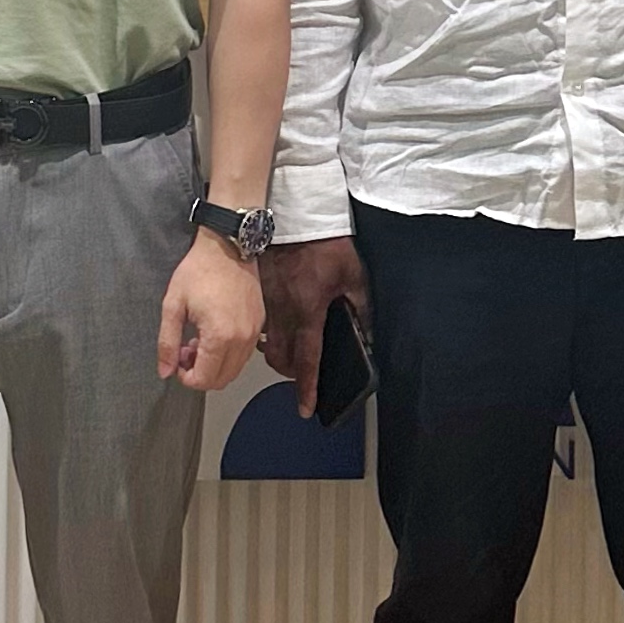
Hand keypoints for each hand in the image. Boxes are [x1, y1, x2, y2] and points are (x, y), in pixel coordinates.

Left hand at [158, 234, 264, 391]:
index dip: (186, 378)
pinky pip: (245, 354)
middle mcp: (242, 339)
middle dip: (200, 374)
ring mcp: (254, 332)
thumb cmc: (198, 271)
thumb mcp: (173, 305)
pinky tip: (215, 334)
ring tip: (199, 341)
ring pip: (235, 369)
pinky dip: (229, 354)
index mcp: (219, 336)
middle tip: (185, 352)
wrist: (227, 246)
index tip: (177, 360)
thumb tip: (165, 372)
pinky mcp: (260, 324)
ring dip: (215, 365)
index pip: (204, 379)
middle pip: (222, 380)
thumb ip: (167, 343)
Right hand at [257, 235, 371, 414]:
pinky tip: (278, 329)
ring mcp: (267, 302)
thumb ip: (361, 308)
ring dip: (278, 355)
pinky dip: (268, 334)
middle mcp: (284, 312)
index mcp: (309, 310)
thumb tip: (366, 334)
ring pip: (266, 344)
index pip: (307, 359)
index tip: (306, 407)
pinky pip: (260, 323)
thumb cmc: (326, 244)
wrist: (297, 215)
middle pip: (280, 359)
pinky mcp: (257, 292)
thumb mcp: (354, 275)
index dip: (306, 387)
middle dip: (291, 373)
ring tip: (291, 354)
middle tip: (302, 374)